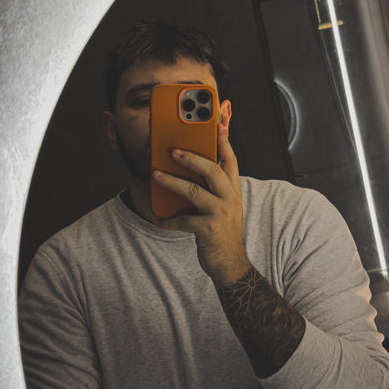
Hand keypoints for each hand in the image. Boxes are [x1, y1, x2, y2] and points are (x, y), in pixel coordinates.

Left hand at [152, 125, 250, 285]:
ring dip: (171, 181)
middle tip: (172, 149)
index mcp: (233, 189)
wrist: (230, 264)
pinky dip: (168, 219)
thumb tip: (187, 167)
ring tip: (155, 174)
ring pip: (194, 191)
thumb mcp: (223, 206)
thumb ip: (212, 188)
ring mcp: (220, 213)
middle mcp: (230, 198)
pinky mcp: (209, 229)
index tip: (214, 124)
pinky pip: (183, 219)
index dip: (222, 141)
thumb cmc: (221, 232)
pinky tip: (157, 219)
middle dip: (191, 157)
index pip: (230, 159)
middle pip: (212, 169)